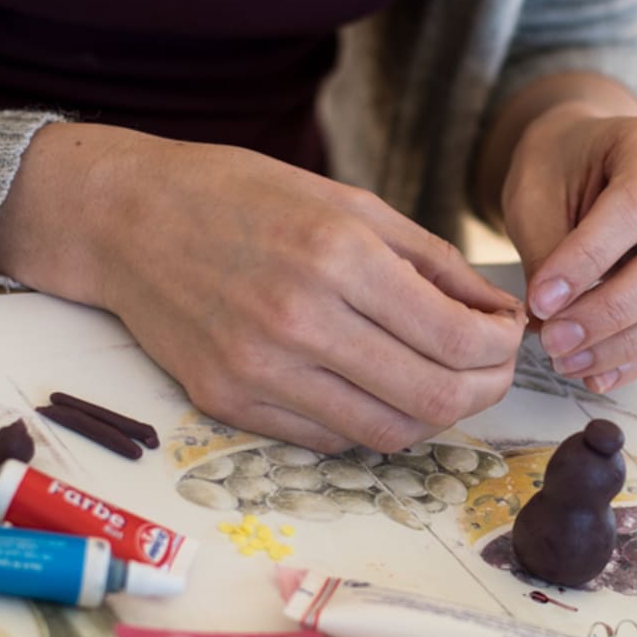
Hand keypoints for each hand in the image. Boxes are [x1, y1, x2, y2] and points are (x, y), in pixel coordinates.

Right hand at [0, 126, 524, 450]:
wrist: (127, 219)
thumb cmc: (243, 196)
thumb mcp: (348, 202)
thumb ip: (430, 261)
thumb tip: (498, 314)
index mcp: (337, 256)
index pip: (455, 339)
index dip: (501, 348)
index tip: (509, 335)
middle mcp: (299, 320)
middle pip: (433, 399)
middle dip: (484, 390)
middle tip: (490, 369)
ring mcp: (259, 371)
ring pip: (387, 433)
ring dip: (432, 415)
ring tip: (440, 380)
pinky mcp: (229, 403)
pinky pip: (331, 439)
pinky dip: (370, 420)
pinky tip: (373, 384)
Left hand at [500, 105, 636, 394]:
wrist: (590, 157)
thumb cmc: (561, 165)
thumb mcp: (535, 190)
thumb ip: (546, 250)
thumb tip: (552, 322)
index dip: (588, 261)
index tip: (540, 299)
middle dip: (615, 311)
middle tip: (556, 341)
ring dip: (628, 343)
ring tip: (568, 361)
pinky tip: (597, 371)